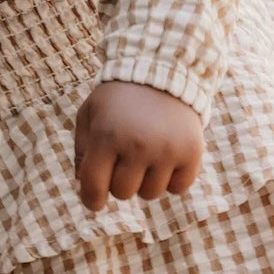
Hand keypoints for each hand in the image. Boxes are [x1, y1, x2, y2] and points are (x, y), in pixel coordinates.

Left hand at [73, 81, 203, 211]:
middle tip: (124, 158)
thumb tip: (84, 186)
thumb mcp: (90, 114)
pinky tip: (166, 156)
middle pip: (123, 193)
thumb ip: (82, 149)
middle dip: (120, 180)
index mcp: (107, 136)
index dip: (91, 199)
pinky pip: (177, 188)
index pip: (94, 186)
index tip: (94, 201)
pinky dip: (171, 178)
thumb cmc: (119, 98)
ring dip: (146, 180)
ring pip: (150, 194)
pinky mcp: (191, 152)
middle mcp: (137, 145)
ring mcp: (167, 150)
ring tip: (146, 152)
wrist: (163, 72)